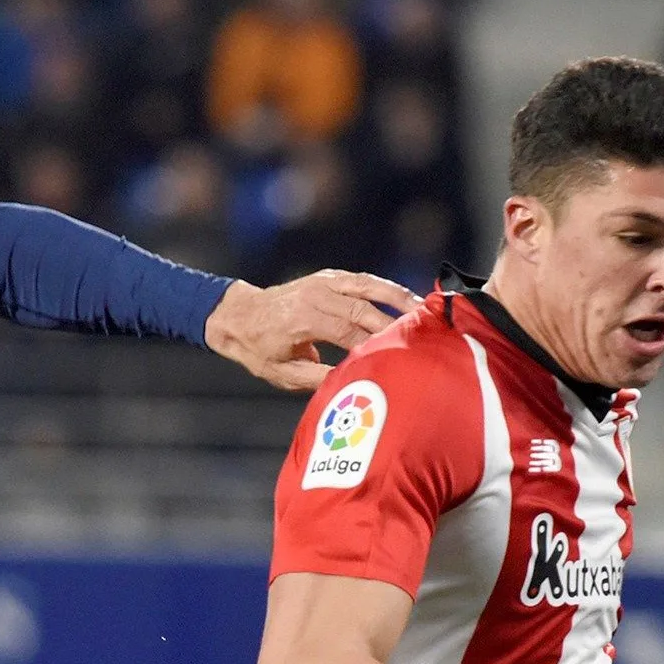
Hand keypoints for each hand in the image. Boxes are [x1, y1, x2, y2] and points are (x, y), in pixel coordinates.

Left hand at [204, 270, 418, 390]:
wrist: (239, 316)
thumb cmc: (260, 350)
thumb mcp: (282, 374)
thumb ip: (317, 379)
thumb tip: (353, 385)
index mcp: (302, 320)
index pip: (346, 331)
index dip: (374, 345)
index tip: (399, 358)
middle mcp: (315, 295)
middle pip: (362, 309)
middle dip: (394, 323)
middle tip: (423, 336)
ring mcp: (323, 282)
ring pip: (368, 286)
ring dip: (398, 297)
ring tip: (425, 310)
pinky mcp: (329, 277)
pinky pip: (363, 280)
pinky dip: (386, 288)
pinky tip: (407, 300)